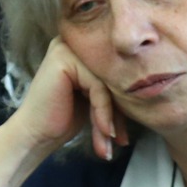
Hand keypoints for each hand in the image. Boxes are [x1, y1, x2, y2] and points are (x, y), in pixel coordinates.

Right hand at [10, 38, 127, 162]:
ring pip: (108, 85)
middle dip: (119, 114)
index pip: (117, 76)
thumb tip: (152, 85)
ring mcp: (68, 49)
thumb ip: (116, 87)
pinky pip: (98, 88)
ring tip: (109, 142)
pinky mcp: (64, 59)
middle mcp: (76, 44)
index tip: (124, 135)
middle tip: (120, 141)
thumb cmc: (64, 118)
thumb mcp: (97, 100)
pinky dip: (103, 113)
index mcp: (85, 51)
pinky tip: (103, 133)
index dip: (124, 105)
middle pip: (114, 78)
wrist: (35, 135)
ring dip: (111, 118)